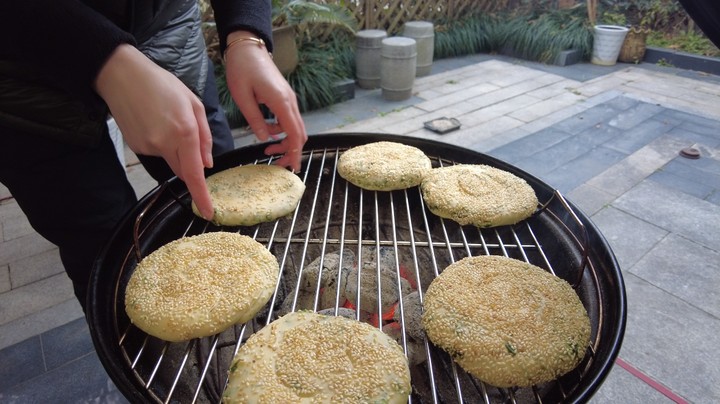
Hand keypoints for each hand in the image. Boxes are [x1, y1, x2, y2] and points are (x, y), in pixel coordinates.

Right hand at [94, 44, 215, 219]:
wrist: (121, 76)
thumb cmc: (161, 84)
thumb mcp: (193, 103)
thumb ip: (204, 136)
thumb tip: (207, 164)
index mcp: (184, 131)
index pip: (195, 174)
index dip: (202, 196)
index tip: (208, 213)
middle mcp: (165, 144)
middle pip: (184, 170)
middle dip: (190, 162)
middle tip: (185, 135)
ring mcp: (148, 147)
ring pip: (170, 159)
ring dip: (174, 147)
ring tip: (164, 118)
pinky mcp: (136, 147)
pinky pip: (157, 152)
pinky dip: (160, 142)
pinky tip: (153, 122)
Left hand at [223, 31, 307, 171]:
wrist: (248, 47)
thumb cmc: (242, 69)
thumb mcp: (242, 98)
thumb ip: (255, 120)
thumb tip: (264, 138)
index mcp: (281, 102)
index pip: (294, 134)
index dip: (295, 153)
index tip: (292, 168)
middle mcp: (290, 101)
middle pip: (300, 133)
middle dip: (291, 150)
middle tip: (277, 163)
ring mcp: (289, 99)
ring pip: (295, 127)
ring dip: (286, 141)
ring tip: (268, 148)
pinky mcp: (285, 97)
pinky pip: (289, 119)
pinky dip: (283, 130)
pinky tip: (268, 132)